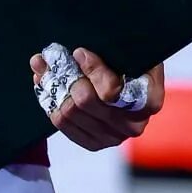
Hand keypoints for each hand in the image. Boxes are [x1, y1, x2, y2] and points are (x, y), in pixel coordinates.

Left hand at [29, 48, 162, 150]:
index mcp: (148, 100)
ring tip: (43, 64)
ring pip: (70, 113)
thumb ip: (117, 50)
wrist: (131, 81)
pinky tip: (44, 83)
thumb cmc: (132, 61)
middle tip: (53, 55)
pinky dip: (50, 101)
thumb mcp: (133, 50)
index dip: (92, 70)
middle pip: (85, 101)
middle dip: (67, 75)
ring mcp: (113, 137)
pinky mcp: (94, 143)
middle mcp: (133, 124)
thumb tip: (80, 52)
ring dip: (53, 85)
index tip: (79, 52)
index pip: (111, 90)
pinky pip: (63, 124)